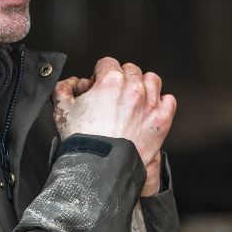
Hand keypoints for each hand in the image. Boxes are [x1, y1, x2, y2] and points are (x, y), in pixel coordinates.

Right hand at [52, 57, 176, 196]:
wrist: (100, 168)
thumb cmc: (83, 142)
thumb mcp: (62, 111)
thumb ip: (63, 89)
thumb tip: (70, 83)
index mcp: (110, 81)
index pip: (107, 63)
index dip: (98, 75)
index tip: (96, 88)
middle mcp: (133, 88)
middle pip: (130, 70)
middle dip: (120, 80)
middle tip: (112, 98)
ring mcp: (150, 103)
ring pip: (152, 80)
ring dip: (142, 86)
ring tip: (132, 101)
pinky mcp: (162, 120)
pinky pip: (169, 100)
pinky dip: (161, 103)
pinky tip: (148, 111)